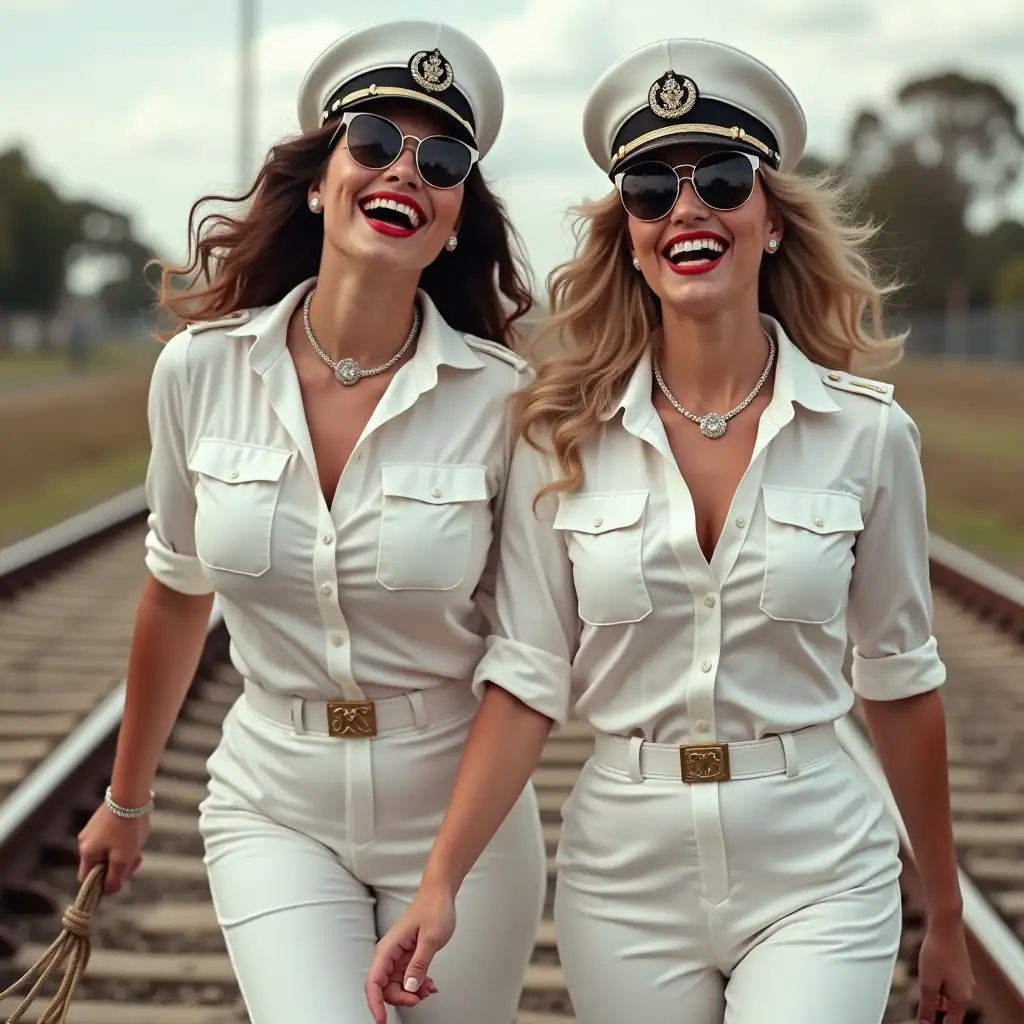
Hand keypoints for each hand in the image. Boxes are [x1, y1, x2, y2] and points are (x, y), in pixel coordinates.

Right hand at [77, 802, 149, 894]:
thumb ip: (115, 878)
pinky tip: (137, 835)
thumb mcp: (124, 858)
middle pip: (100, 866)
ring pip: (108, 852)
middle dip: (119, 867)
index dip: (101, 885)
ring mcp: (93, 829)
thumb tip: (108, 892)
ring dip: (124, 854)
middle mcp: (85, 841)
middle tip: (136, 861)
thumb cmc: (127, 828)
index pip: (86, 879)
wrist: (131, 794)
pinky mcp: (104, 819)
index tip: (119, 880)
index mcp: (86, 852)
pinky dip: (124, 841)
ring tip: (139, 848)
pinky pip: (112, 838)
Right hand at [364, 885, 455, 1023]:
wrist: (440, 893)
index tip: (381, 1019)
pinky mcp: (408, 956)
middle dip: (401, 998)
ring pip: (397, 986)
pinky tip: (429, 984)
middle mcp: (390, 953)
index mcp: (389, 947)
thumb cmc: (434, 907)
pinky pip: (407, 979)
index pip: (374, 981)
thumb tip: (410, 987)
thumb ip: (419, 964)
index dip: (375, 1003)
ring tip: (428, 988)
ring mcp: (399, 955)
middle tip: (419, 997)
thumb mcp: (430, 938)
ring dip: (411, 993)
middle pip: (384, 988)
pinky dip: (417, 985)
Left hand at [916, 917, 973, 1023]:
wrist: (946, 924)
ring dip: (933, 987)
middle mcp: (967, 990)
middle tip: (925, 984)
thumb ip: (927, 1005)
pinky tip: (929, 963)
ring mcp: (964, 977)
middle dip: (933, 1002)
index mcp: (962, 999)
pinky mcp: (959, 966)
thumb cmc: (937, 953)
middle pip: (947, 1006)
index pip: (952, 1021)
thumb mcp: (928, 983)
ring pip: (945, 991)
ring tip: (926, 969)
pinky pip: (945, 979)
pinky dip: (935, 976)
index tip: (927, 1023)